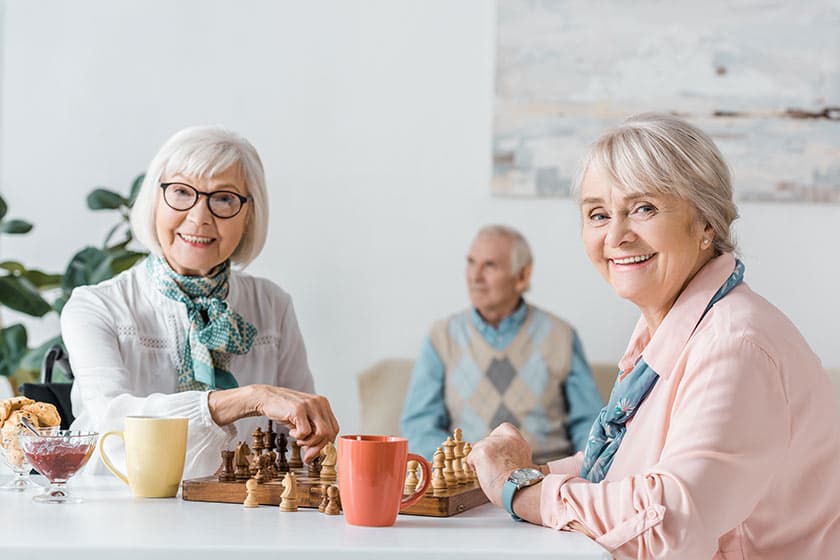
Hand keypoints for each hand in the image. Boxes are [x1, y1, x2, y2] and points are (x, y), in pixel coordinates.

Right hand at [209, 384, 339, 462]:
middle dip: (318, 448)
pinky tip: (291, 431)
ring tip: (298, 440)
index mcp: (323, 404)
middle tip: (306, 454)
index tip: (314, 452)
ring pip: (322, 433)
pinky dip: (298, 436)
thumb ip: (313, 434)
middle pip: (330, 432)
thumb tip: (317, 454)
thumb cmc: (284, 411)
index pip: (334, 428)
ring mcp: (310, 404)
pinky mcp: (299, 409)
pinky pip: (305, 432)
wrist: (265, 398)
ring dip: (309, 442)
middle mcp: (320, 402)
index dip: (326, 444)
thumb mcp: (303, 421)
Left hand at [466, 423, 536, 505]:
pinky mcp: (482, 450)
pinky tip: (485, 475)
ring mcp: (493, 443)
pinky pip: (471, 458)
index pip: (504, 428)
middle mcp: (506, 438)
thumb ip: (509, 454)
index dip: (498, 441)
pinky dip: (475, 467)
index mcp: (518, 442)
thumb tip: (493, 455)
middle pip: (488, 440)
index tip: (500, 454)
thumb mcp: (520, 463)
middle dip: (488, 454)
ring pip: (478, 448)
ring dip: (481, 461)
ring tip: (493, 474)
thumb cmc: (519, 484)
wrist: (519, 489)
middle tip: (497, 470)